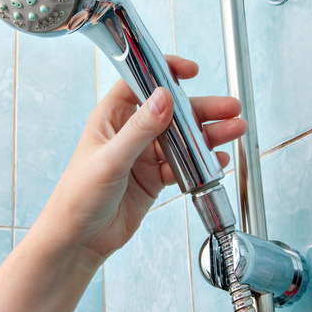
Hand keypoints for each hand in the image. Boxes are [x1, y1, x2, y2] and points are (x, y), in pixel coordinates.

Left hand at [38, 55, 246, 263]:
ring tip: (234, 130)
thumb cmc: (78, 197)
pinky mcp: (154, 178)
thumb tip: (164, 98)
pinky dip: (201, 163)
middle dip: (201, 109)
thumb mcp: (110, 159)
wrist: (79, 240)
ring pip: (181, 139)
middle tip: (228, 108)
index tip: (191, 71)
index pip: (141, 83)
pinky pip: (183, 165)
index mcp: (111, 118)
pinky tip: (217, 161)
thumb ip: (139, 130)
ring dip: (207, 136)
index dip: (165, 73)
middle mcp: (129, 133)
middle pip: (171, 112)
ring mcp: (143, 156)